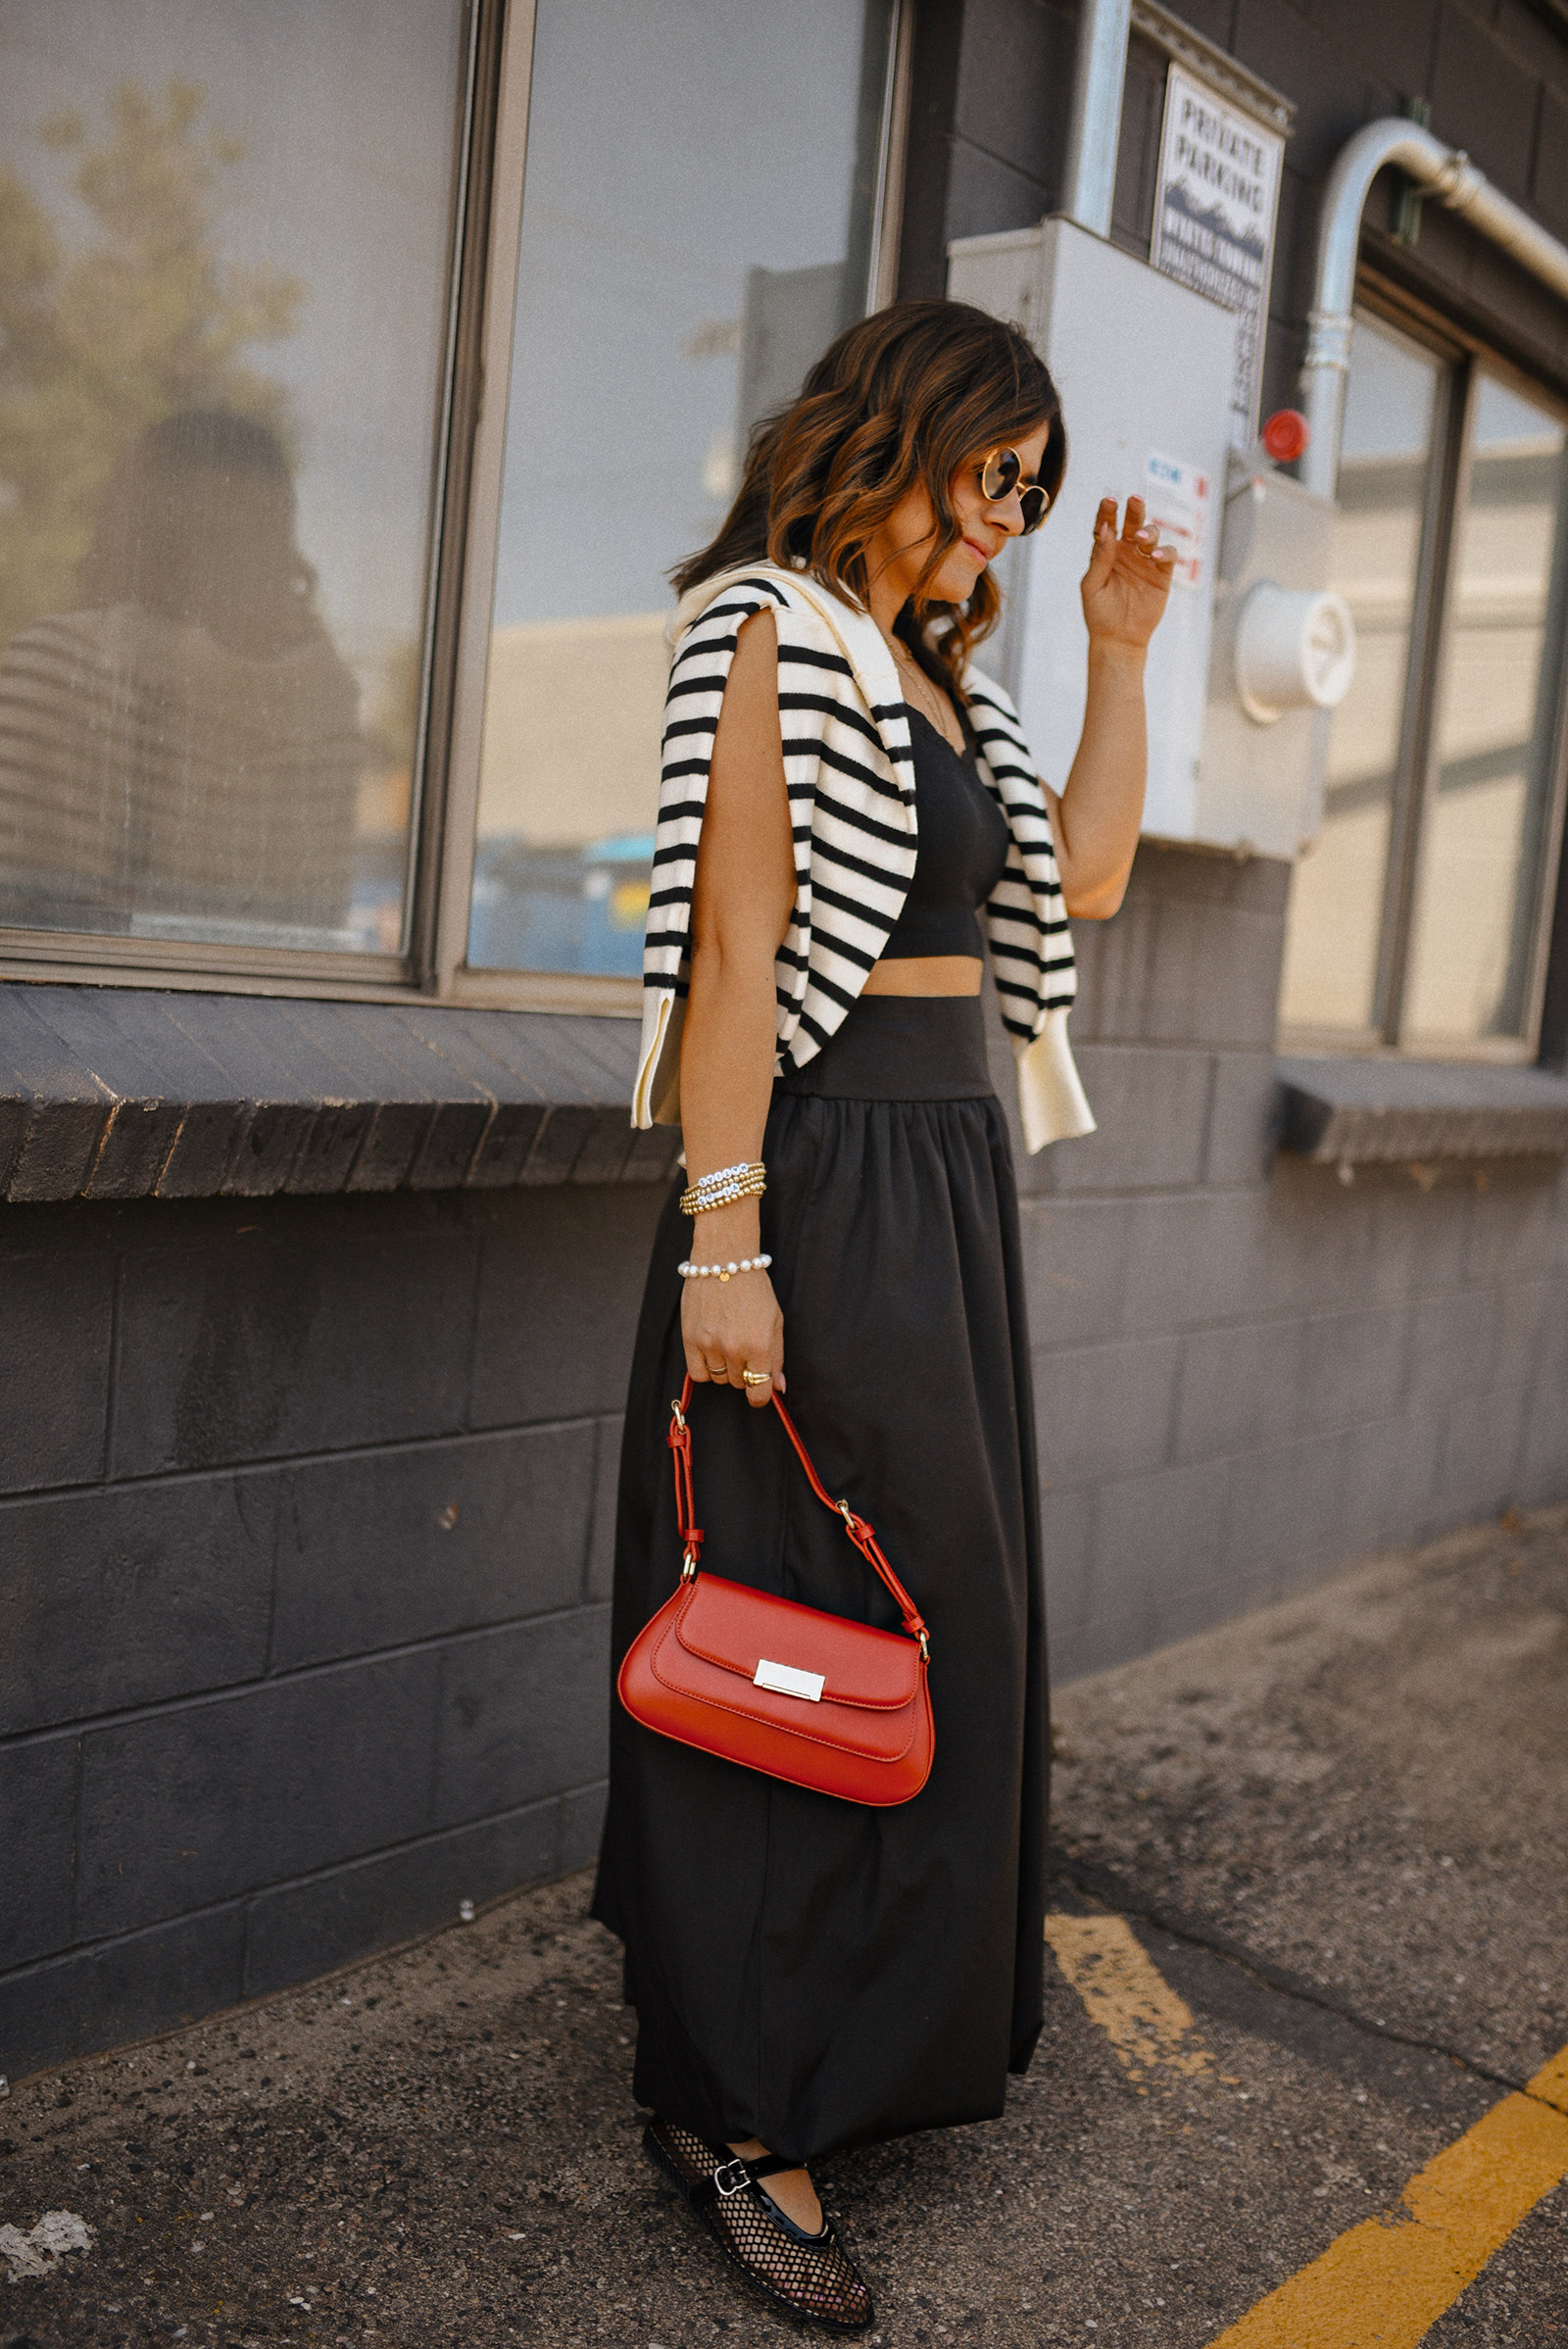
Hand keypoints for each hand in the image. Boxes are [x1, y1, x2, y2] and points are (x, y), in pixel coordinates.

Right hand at [682, 1266, 784, 1408]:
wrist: (724, 1259)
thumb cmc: (754, 1288)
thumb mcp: (775, 1320)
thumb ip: (777, 1357)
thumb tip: (778, 1387)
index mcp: (759, 1345)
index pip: (759, 1392)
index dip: (761, 1395)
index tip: (760, 1389)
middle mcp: (734, 1348)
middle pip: (739, 1384)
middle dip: (744, 1373)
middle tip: (744, 1349)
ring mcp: (709, 1344)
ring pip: (718, 1380)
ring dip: (724, 1369)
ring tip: (727, 1343)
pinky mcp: (690, 1338)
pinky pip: (697, 1373)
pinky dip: (705, 1369)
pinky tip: (711, 1351)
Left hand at [1081, 495, 1175, 654]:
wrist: (1118, 639)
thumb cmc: (1100, 613)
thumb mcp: (1092, 586)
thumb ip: (1099, 558)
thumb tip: (1106, 530)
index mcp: (1106, 552)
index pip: (1107, 526)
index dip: (1107, 512)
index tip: (1108, 501)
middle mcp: (1126, 552)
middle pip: (1132, 523)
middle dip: (1134, 510)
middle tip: (1133, 499)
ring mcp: (1145, 561)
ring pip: (1151, 535)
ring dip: (1147, 531)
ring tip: (1139, 537)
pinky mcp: (1162, 574)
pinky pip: (1168, 556)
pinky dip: (1165, 552)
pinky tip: (1157, 555)